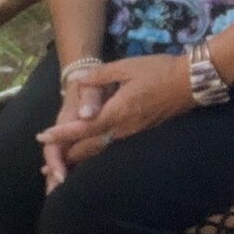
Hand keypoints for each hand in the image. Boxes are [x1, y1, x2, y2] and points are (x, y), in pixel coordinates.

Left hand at [39, 54, 193, 177]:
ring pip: (102, 151)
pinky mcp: (141, 133)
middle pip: (90, 148)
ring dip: (81, 158)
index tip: (42, 137)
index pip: (83, 127)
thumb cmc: (158, 71)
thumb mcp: (126, 67)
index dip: (62, 134)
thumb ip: (99, 76)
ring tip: (63, 167)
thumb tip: (77, 81)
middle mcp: (123, 128)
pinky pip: (113, 148)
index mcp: (117, 112)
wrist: (190, 82)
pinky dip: (97, 153)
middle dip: (67, 156)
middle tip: (46, 166)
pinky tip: (92, 153)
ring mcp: (133, 134)